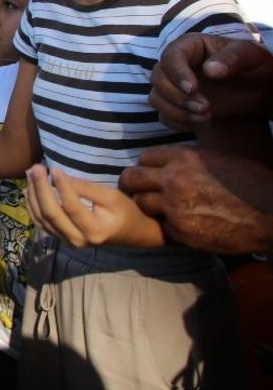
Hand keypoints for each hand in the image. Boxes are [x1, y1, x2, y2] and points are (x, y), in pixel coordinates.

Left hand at [24, 164, 164, 247]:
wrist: (129, 234)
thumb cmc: (124, 212)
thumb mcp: (112, 197)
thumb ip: (86, 188)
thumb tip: (60, 176)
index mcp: (94, 230)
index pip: (71, 207)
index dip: (61, 186)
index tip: (54, 168)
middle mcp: (77, 240)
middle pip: (51, 214)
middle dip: (40, 188)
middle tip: (36, 167)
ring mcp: (67, 241)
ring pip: (41, 219)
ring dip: (33, 195)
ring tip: (30, 173)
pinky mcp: (60, 238)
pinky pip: (40, 223)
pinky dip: (32, 206)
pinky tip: (29, 189)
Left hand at [121, 146, 272, 254]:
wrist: (272, 216)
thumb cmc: (253, 185)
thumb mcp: (219, 160)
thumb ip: (189, 161)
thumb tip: (169, 164)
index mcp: (185, 157)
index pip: (145, 158)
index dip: (146, 167)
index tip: (149, 174)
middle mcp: (175, 179)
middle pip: (131, 178)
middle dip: (132, 184)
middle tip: (137, 191)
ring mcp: (175, 206)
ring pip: (141, 203)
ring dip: (148, 205)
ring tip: (161, 209)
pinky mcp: (180, 231)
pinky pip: (161, 225)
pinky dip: (167, 225)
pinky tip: (183, 224)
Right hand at [149, 34, 272, 129]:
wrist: (258, 89)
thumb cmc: (255, 66)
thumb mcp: (251, 56)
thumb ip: (233, 58)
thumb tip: (209, 70)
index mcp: (189, 46)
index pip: (171, 56)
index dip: (178, 74)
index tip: (194, 89)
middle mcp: (175, 64)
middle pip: (158, 78)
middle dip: (178, 97)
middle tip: (206, 108)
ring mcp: (172, 85)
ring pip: (156, 97)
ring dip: (177, 112)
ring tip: (207, 117)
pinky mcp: (174, 104)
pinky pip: (163, 114)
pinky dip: (179, 122)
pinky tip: (202, 124)